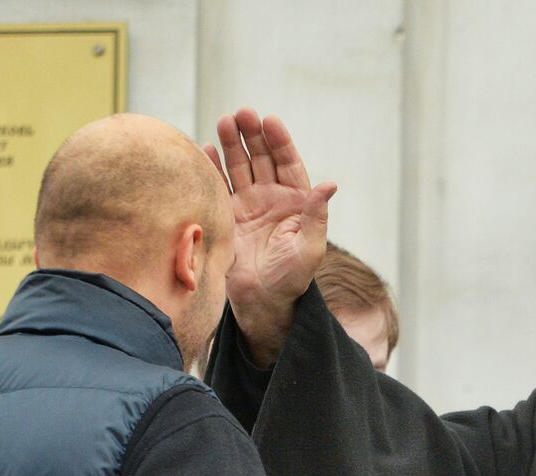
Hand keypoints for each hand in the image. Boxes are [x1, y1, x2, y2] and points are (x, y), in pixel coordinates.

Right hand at [204, 108, 336, 367]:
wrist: (263, 302)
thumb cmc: (292, 279)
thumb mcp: (310, 248)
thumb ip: (317, 216)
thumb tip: (329, 185)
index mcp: (296, 202)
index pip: (287, 162)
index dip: (279, 141)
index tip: (270, 121)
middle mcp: (271, 198)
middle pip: (261, 158)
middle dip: (252, 135)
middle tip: (242, 114)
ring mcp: (247, 206)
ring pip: (239, 167)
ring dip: (231, 145)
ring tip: (223, 122)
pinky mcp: (227, 216)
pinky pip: (219, 186)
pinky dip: (212, 168)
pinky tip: (205, 150)